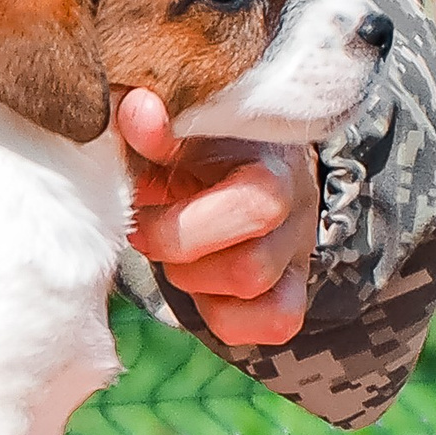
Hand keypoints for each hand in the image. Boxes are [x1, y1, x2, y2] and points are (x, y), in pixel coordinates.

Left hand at [116, 87, 317, 347]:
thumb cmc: (190, 134)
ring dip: (197, 283)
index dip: (182, 225)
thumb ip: (153, 122)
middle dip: (181, 259)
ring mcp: (298, 248)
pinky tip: (199, 282)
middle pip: (252, 268)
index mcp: (271, 158)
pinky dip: (227, 315)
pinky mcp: (292, 285)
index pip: (257, 207)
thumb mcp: (171, 122)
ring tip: (171, 251)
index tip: (137, 208)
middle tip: (144, 232)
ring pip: (262, 299)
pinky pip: (277, 323)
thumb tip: (137, 112)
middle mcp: (297, 205)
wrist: (225, 146)